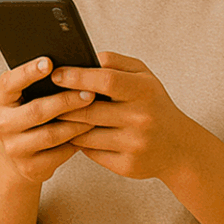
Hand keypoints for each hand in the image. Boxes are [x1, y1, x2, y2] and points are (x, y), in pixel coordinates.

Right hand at [0, 57, 96, 184]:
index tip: (49, 62)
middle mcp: (2, 124)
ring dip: (77, 123)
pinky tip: (90, 133)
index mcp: (1, 99)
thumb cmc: (33, 114)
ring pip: (51, 134)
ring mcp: (14, 148)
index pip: (11, 82)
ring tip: (96, 113)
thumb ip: (43, 84)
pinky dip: (76, 142)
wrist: (23, 154)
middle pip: (36, 110)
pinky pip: (58, 154)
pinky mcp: (29, 167)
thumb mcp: (29, 97)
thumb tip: (74, 68)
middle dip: (66, 100)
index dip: (29, 72)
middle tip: (90, 92)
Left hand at [51, 52, 189, 179]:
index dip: (77, 76)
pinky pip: (92, 153)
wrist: (179, 147)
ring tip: (56, 116)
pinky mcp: (128, 166)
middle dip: (63, 105)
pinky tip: (74, 135)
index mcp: (145, 90)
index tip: (56, 75)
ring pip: (85, 134)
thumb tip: (82, 58)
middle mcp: (141, 118)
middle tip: (45, 98)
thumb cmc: (154, 104)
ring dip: (67, 126)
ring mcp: (135, 144)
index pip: (105, 80)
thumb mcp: (143, 76)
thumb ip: (114, 62)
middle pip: (89, 111)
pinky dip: (80, 143)